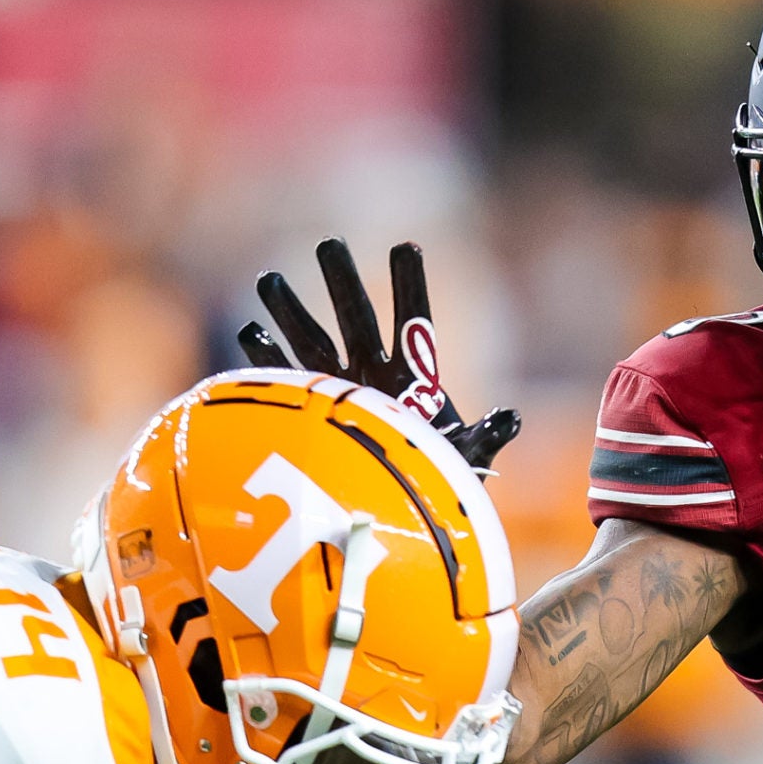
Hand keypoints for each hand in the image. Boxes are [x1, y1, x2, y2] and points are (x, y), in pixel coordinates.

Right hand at [238, 238, 521, 468]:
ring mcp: (341, 393)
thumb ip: (486, 437)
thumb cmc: (439, 485)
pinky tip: (251, 333)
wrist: (402, 519)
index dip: (410, 285)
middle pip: (356, 318)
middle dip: (341, 282)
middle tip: (328, 244)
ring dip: (291, 312)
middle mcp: (375, 375)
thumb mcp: (467, 460)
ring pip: (312, 342)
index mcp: (416, 377)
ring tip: (268, 279)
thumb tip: (511, 417)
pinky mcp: (313, 416)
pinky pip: (287, 382)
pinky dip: (268, 361)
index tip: (405, 247)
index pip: (414, 319)